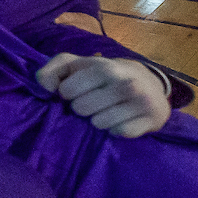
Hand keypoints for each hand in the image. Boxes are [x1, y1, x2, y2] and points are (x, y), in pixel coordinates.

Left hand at [37, 52, 170, 136]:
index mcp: (103, 67)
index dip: (66, 94)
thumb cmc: (103, 76)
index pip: (68, 89)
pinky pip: (119, 133)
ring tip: (104, 111)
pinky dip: (115, 130)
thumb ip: (54, 69)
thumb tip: (45, 86)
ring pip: (100, 123)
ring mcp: (141, 100)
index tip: (73, 92)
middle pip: (82, 108)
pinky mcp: (152, 118)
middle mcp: (125, 82)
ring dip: (97, 121)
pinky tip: (120, 120)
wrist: (149, 84)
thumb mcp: (79, 65)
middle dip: (81, 108)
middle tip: (91, 103)